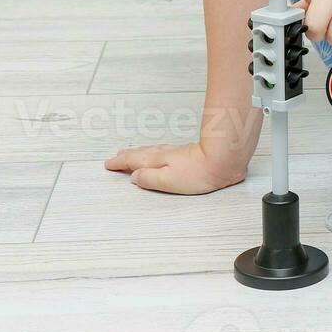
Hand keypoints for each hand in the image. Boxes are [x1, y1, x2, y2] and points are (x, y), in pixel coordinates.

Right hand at [104, 142, 245, 194]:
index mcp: (157, 161)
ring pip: (152, 151)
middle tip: (116, 157)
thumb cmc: (199, 172)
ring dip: (139, 152)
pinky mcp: (188, 153)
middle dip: (127, 156)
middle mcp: (164, 154)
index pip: (133, 161)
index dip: (119, 163)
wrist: (223, 159)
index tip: (108, 164)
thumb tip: (134, 177)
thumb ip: (149, 179)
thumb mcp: (168, 181)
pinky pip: (162, 151)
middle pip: (141, 154)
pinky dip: (153, 151)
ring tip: (132, 153)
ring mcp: (176, 152)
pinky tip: (159, 153)